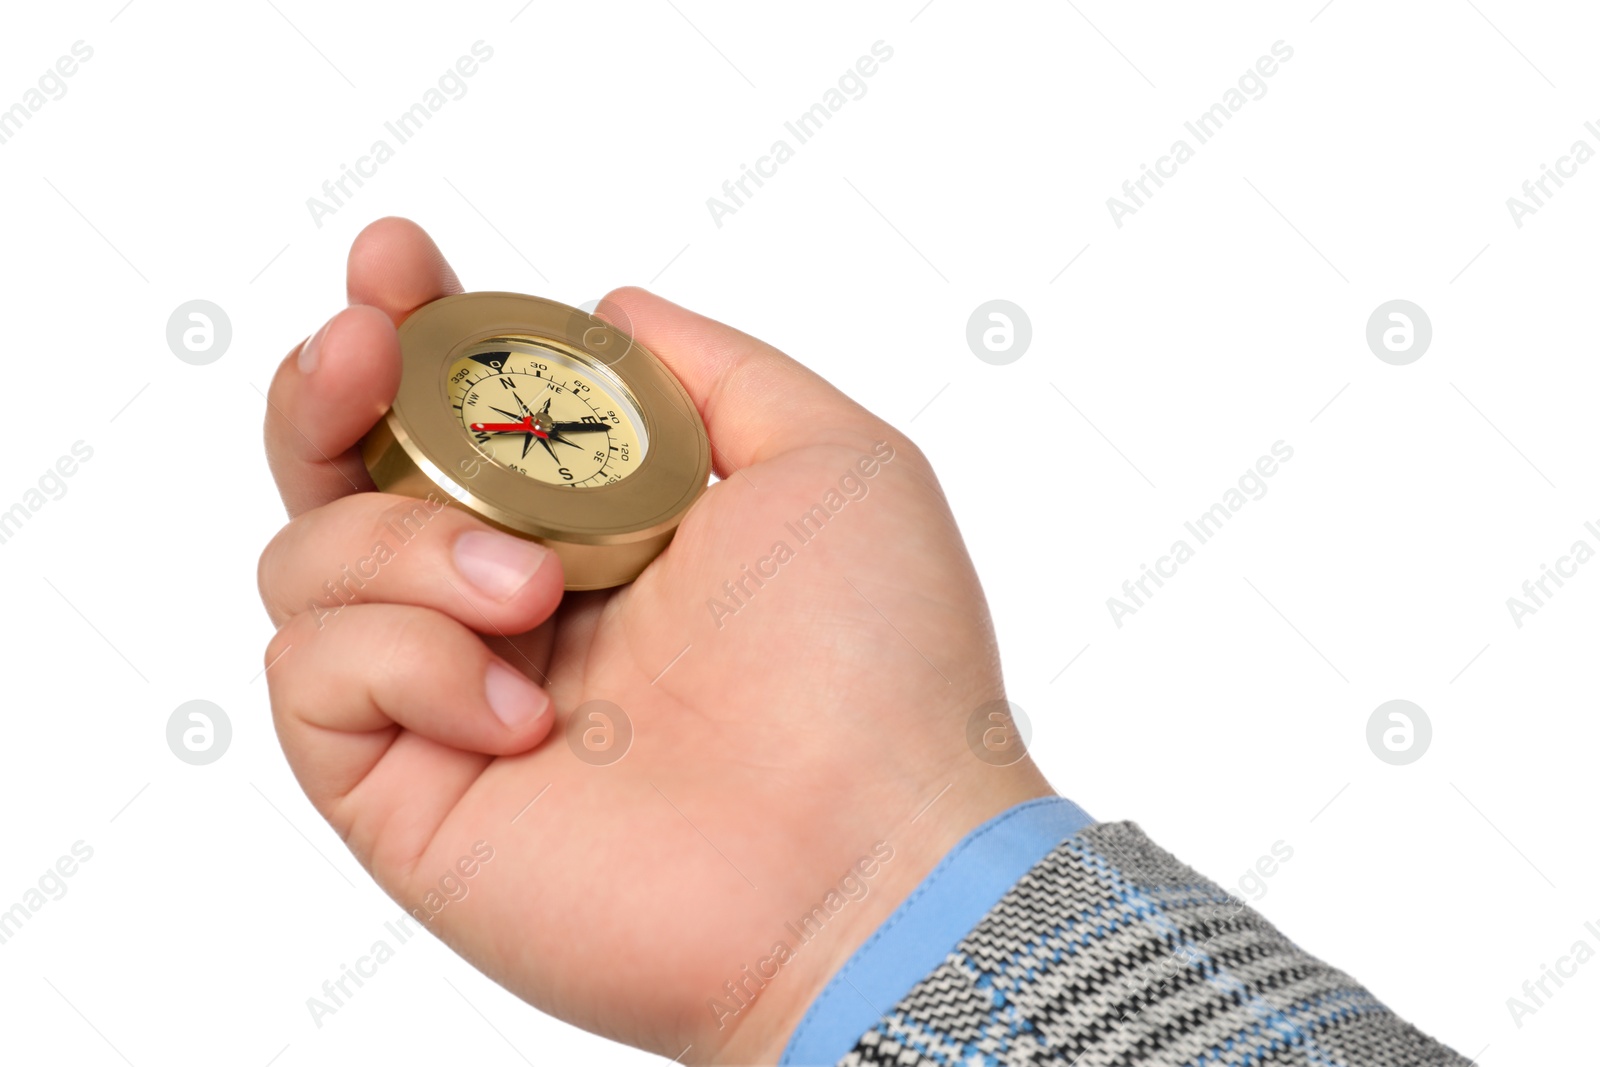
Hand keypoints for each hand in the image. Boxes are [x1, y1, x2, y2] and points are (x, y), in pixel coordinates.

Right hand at [257, 218, 1052, 1063]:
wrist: (870, 861)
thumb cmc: (879, 667)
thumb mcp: (829, 460)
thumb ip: (712, 368)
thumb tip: (604, 309)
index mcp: (599, 526)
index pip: (461, 412)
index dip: (411, 330)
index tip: (398, 264)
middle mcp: (512, 605)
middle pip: (341, 474)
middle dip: (329, 390)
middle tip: (365, 348)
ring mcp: (452, 700)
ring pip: (307, 560)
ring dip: (405, 541)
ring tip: (534, 587)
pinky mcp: (409, 794)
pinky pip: (313, 677)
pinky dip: (405, 660)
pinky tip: (523, 708)